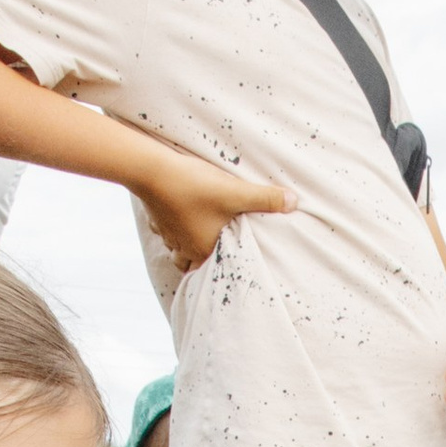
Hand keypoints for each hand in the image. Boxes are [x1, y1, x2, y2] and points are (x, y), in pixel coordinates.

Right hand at [134, 142, 292, 272]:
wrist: (151, 170)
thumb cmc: (195, 187)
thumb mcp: (236, 192)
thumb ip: (266, 199)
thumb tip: (294, 202)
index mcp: (204, 249)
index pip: (210, 275)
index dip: (219, 276)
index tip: (229, 275)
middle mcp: (184, 248)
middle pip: (190, 265)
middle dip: (200, 264)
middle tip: (213, 258)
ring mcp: (168, 233)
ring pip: (176, 250)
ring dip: (185, 247)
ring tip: (197, 238)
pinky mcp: (156, 216)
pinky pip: (165, 230)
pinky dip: (172, 228)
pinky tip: (179, 216)